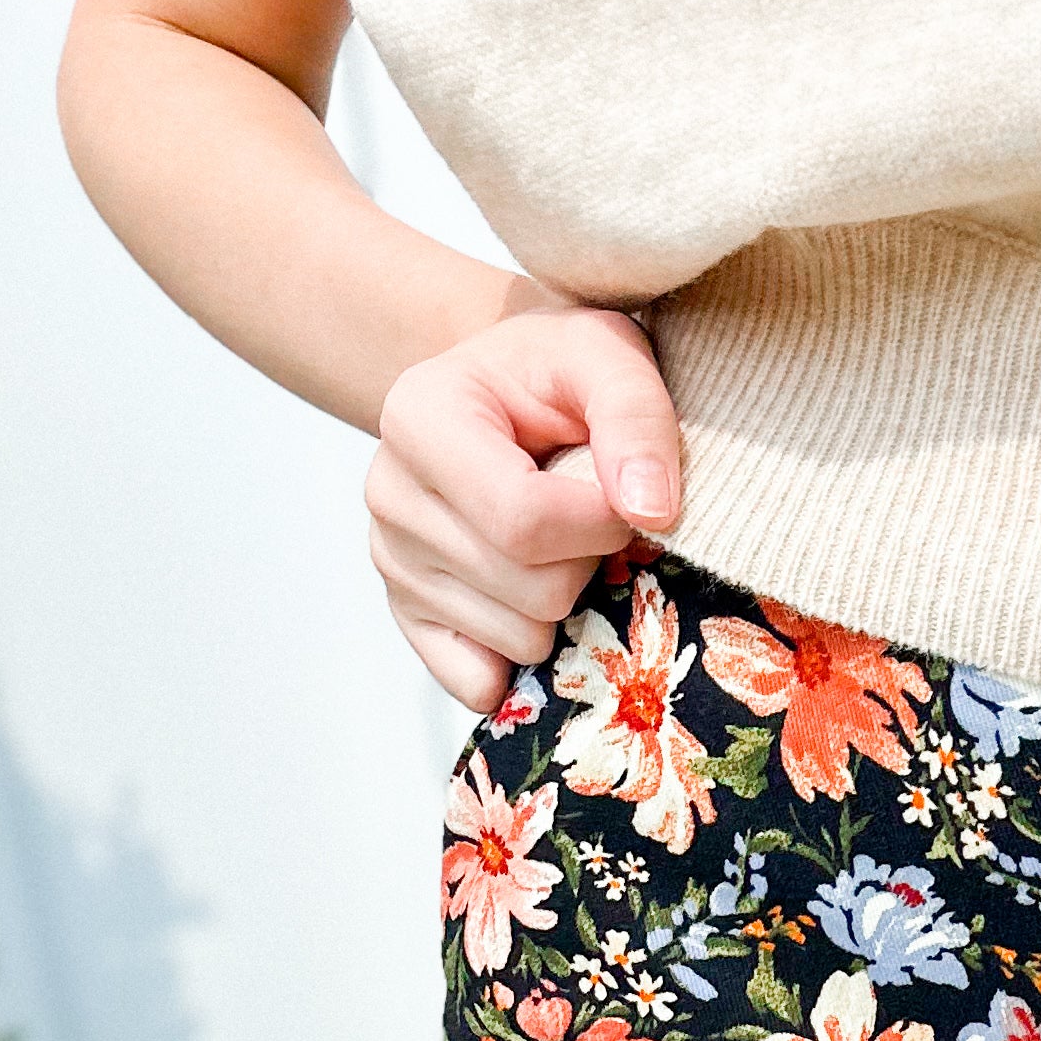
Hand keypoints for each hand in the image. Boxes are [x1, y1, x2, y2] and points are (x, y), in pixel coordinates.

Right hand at [366, 302, 681, 712]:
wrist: (504, 391)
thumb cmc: (554, 372)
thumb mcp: (606, 358)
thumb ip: (635, 418)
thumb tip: (651, 511)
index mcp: (419, 419)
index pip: (523, 521)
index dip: (599, 526)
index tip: (626, 497)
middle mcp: (390, 495)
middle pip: (530, 591)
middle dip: (586, 562)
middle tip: (586, 515)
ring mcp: (393, 562)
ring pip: (520, 640)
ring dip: (566, 603)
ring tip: (556, 541)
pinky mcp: (409, 615)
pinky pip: (481, 682)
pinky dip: (525, 653)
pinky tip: (532, 594)